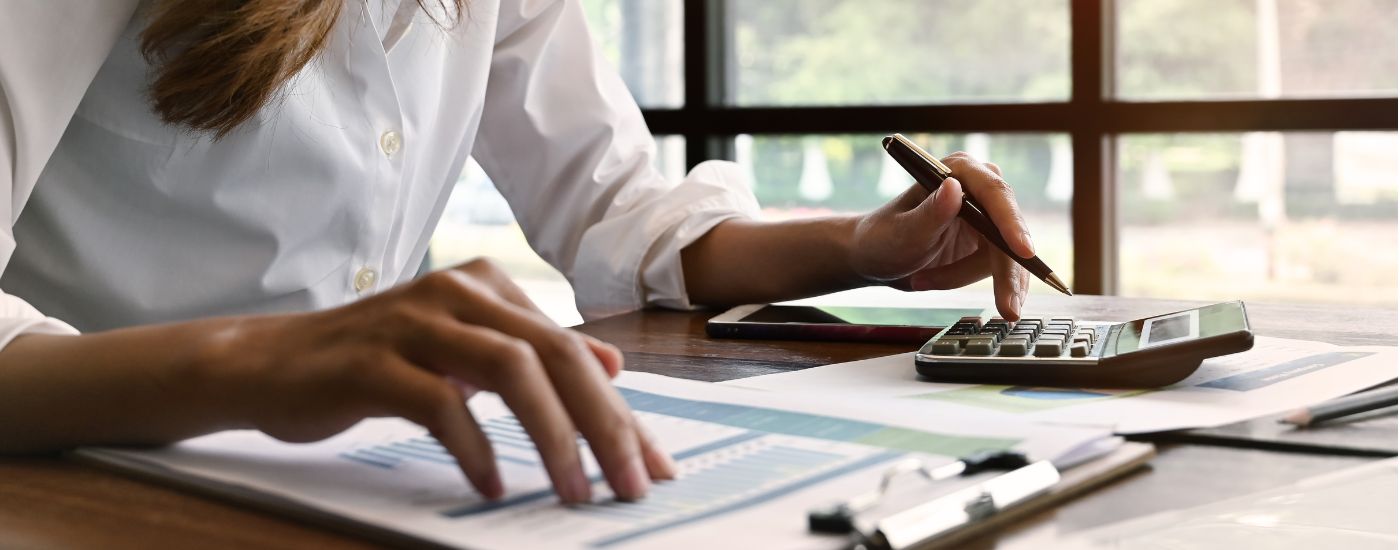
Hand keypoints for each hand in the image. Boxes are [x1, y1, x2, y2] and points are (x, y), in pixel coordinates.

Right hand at [209, 258, 674, 502]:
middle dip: (604, 425)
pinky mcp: (371, 361)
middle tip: (629, 485)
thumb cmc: (375, 361)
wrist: (266, 362)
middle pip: (555, 355)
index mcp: (487, 287)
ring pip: (510, 370)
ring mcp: (413, 322)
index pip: (573, 351)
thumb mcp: (464, 350)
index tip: (652, 466)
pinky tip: (490, 486)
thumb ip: (532, 352)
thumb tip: (609, 363)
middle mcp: (458, 292)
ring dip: (552, 437)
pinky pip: (439, 403)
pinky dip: (474, 448)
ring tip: (573, 490)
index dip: (620, 412)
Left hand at [848, 152, 1033, 319]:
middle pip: (1008, 230)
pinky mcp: (988, 242)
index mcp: (957, 171)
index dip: (1011, 223)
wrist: (875, 258)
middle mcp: (977, 189)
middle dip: (1006, 272)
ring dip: (965, 276)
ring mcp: (986, 216)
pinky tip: (936, 282)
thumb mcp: (902, 232)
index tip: (1023, 251)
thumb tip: (954, 188)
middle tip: (1007, 309)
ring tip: (923, 281)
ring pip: (1004, 256)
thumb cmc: (882, 239)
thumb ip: (930, 213)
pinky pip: (998, 268)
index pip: (994, 194)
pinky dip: (972, 282)